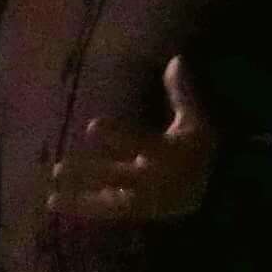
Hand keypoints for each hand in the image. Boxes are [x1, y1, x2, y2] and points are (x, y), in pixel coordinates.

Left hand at [46, 59, 218, 225]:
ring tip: (50, 199)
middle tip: (57, 169)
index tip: (91, 127)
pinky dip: (85, 210)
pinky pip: (109, 213)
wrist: (221, 193)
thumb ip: (181, 93)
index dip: (116, 136)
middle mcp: (153, 178)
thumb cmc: (203, 151)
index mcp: (167, 152)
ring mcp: (145, 199)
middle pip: (118, 176)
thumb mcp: (196, 122)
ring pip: (109, 201)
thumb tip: (175, 58)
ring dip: (80, 201)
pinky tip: (55, 204)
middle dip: (90, 174)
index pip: (138, 143)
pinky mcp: (139, 212)